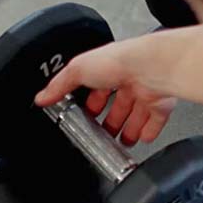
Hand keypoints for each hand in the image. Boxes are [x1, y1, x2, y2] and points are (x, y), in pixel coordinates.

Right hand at [34, 38, 176, 145]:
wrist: (151, 67)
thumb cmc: (119, 61)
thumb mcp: (78, 70)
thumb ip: (59, 85)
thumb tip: (42, 96)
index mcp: (107, 69)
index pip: (96, 88)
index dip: (90, 104)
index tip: (85, 116)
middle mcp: (128, 79)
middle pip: (118, 104)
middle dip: (110, 120)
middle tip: (103, 133)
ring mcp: (146, 91)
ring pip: (136, 114)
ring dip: (129, 128)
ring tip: (122, 141)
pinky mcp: (161, 102)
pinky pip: (156, 120)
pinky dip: (149, 131)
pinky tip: (142, 139)